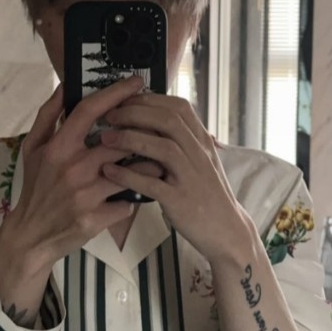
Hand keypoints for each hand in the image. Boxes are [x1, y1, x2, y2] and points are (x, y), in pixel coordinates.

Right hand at [0, 76, 145, 272]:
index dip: (115, 93)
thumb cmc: (35, 187)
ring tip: (156, 159)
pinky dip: (134, 196)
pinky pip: (128, 202)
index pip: (90, 110)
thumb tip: (65, 85)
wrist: (30, 236)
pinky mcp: (96, 218)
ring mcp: (86, 195)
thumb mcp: (33, 148)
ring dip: (148, 164)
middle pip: (121, 140)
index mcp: (58, 147)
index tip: (136, 82)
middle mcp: (73, 168)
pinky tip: (136, 193)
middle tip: (158, 127)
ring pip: (133, 172)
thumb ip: (48, 115)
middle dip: (143, 133)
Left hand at [100, 94, 253, 264]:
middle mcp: (200, 154)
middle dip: (135, 113)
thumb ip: (181, 140)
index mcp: (202, 141)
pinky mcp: (181, 201)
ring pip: (163, 148)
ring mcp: (192, 177)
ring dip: (130, 139)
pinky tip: (109, 171)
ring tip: (105, 138)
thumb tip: (152, 119)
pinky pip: (152, 184)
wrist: (226, 230)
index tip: (124, 100)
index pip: (178, 107)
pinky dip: (129, 176)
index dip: (149, 100)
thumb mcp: (199, 160)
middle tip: (109, 116)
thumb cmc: (206, 193)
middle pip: (168, 121)